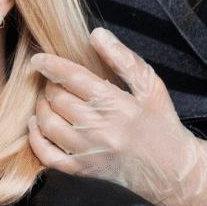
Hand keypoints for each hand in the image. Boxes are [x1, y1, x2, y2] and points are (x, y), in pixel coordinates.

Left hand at [29, 28, 206, 205]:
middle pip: (58, 99)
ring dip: (42, 106)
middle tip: (55, 80)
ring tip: (49, 98)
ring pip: (48, 124)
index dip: (52, 65)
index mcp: (118, 106)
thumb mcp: (151, 86)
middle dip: (50, 85)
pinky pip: (47, 155)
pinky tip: (37, 124)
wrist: (171, 170)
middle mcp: (102, 131)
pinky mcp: (83, 171)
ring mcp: (90, 153)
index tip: (39, 58)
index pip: (75, 78)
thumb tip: (96, 34)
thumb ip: (123, 58)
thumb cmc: (161, 122)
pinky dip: (35, 138)